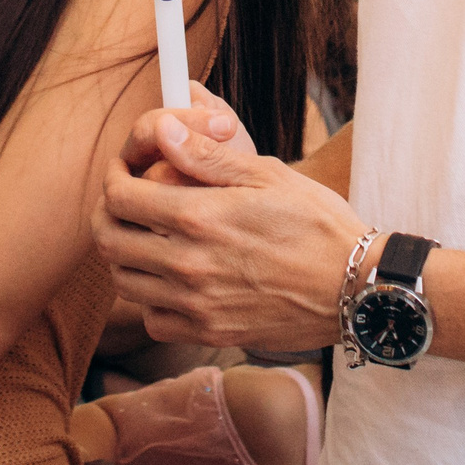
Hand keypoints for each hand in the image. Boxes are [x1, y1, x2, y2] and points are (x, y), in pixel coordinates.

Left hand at [93, 83, 368, 350]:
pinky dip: (150, 300)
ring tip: (146, 238)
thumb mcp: (267, 174)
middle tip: (125, 202)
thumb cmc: (317, 224)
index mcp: (198, 216)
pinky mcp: (210, 333)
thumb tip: (163, 130)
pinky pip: (153, 319)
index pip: (120, 196)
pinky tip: (171, 282)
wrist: (356, 288)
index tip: (123, 171)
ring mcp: (196, 304)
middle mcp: (188, 264)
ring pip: (124, 282)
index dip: (113, 177)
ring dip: (126, 256)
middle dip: (108, 214)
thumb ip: (207, 156)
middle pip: (110, 240)